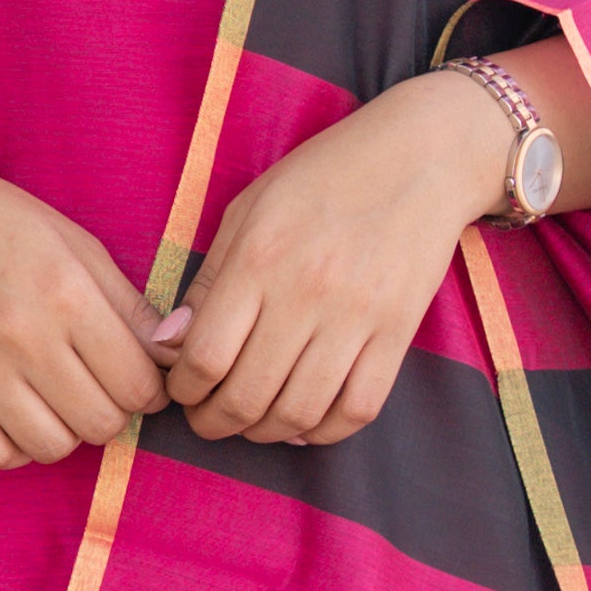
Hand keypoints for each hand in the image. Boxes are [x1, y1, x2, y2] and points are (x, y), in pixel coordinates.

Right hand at [0, 146, 176, 470]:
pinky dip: (14, 447)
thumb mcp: (73, 243)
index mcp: (66, 292)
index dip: (149, 389)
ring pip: (51, 447)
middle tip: (98, 387)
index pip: (137, 384)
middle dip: (111, 412)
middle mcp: (23, 334)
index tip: (135, 378)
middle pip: (101, 424)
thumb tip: (172, 357)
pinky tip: (17, 415)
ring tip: (58, 400)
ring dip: (65, 432)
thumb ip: (127, 305)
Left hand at [161, 76, 509, 447]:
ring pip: (300, 413)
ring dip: (265, 433)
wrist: (422, 156)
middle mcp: (306, 292)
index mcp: (259, 258)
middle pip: (247, 396)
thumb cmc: (324, 176)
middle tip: (208, 420)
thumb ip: (209, 279)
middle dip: (214, 423)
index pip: (204, 356)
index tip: (181, 390)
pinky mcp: (398, 331)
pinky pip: (358, 408)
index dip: (183, 390)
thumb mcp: (249, 209)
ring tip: (251, 423)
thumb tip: (168, 344)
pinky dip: (325, 431)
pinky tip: (305, 421)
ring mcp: (357, 316)